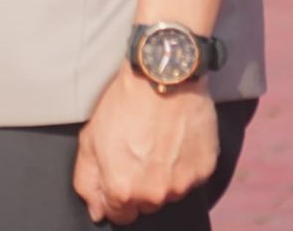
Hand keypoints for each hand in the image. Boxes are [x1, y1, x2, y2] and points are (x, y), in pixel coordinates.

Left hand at [73, 68, 218, 223]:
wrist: (162, 78)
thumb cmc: (123, 105)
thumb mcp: (90, 140)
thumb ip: (88, 182)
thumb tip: (98, 211)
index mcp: (123, 189)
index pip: (120, 215)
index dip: (115, 194)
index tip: (118, 174)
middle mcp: (155, 194)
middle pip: (145, 204)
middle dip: (139, 186)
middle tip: (137, 152)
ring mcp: (183, 184)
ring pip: (169, 192)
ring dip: (162, 177)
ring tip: (157, 142)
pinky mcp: (204, 170)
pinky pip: (191, 177)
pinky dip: (183, 165)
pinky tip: (175, 140)